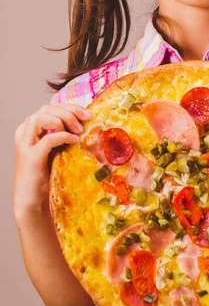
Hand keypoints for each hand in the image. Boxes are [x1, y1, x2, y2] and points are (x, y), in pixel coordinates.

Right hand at [13, 103, 91, 219]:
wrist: (32, 198)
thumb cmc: (46, 172)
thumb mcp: (55, 148)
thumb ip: (63, 133)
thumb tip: (86, 121)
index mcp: (31, 128)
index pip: (50, 107)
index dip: (70, 107)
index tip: (88, 113)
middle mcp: (24, 132)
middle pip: (46, 109)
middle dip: (69, 111)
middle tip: (86, 120)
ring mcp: (25, 144)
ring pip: (40, 118)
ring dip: (62, 120)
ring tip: (77, 131)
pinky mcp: (30, 157)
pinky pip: (47, 139)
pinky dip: (62, 136)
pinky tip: (74, 140)